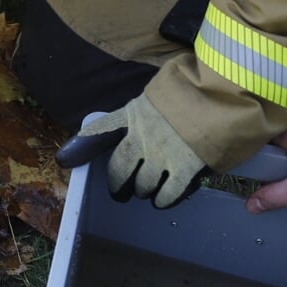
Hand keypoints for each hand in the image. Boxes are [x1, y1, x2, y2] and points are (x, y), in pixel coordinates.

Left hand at [56, 96, 207, 208]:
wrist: (220, 91)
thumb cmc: (196, 84)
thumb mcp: (162, 89)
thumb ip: (151, 104)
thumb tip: (151, 111)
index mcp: (134, 113)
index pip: (101, 130)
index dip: (81, 145)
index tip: (66, 158)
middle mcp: (141, 136)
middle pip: (119, 168)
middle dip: (118, 183)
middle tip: (120, 192)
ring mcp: (161, 154)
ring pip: (142, 184)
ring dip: (143, 190)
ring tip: (146, 193)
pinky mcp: (184, 168)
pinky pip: (167, 193)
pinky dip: (163, 200)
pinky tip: (163, 201)